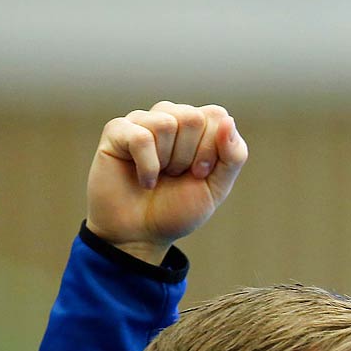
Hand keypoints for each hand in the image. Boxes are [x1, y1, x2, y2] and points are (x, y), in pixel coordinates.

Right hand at [87, 101, 248, 264]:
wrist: (142, 235)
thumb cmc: (177, 210)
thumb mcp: (216, 188)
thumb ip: (233, 156)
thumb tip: (228, 120)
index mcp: (196, 125)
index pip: (216, 115)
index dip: (212, 149)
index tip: (199, 174)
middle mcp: (169, 116)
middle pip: (191, 117)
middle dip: (188, 156)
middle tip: (176, 175)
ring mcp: (141, 121)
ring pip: (166, 123)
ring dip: (167, 161)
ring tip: (159, 176)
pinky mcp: (117, 131)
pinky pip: (140, 137)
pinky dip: (147, 167)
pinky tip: (144, 180)